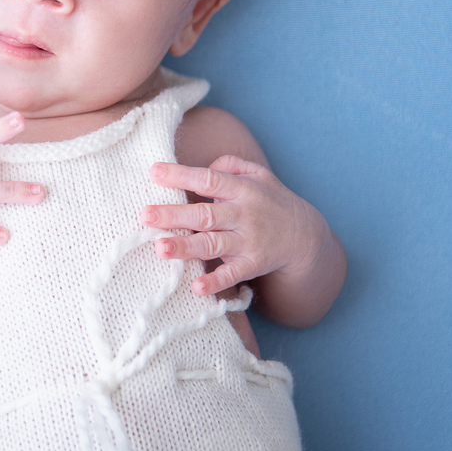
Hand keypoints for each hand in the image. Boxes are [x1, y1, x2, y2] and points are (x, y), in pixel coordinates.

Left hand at [140, 155, 327, 295]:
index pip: (208, 180)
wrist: (306, 236)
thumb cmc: (272, 201)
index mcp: (242, 189)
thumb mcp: (259, 174)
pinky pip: (232, 275)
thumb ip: (231, 164)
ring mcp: (249, 241)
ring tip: (160, 248)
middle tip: (145, 214)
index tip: (154, 172)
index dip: (181, 175)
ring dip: (186, 247)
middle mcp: (244, 214)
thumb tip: (204, 164)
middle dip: (173, 215)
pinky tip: (196, 287)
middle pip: (205, 214)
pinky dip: (216, 282)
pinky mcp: (253, 265)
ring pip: (213, 244)